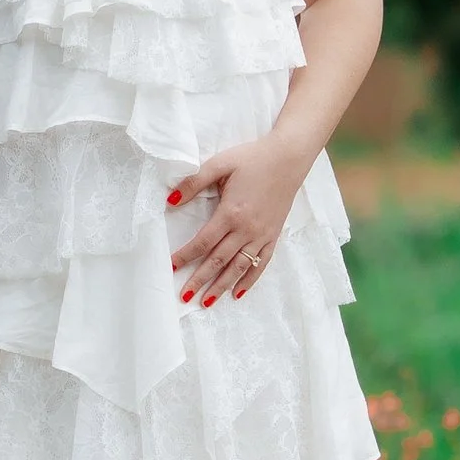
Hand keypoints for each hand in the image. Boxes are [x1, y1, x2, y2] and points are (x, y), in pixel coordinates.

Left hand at [168, 134, 308, 304]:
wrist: (288, 157)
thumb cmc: (252, 158)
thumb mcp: (220, 163)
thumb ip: (194, 182)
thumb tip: (170, 200)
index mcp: (230, 213)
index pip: (203, 241)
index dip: (186, 256)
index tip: (172, 267)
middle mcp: (246, 229)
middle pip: (218, 260)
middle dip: (200, 280)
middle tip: (184, 297)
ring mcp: (261, 235)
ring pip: (238, 267)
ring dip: (221, 286)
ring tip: (206, 302)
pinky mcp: (273, 235)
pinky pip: (261, 263)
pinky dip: (249, 280)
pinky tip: (238, 292)